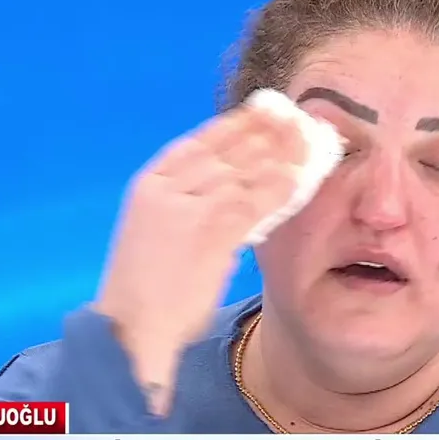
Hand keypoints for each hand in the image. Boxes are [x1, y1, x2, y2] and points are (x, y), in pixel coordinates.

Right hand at [94, 104, 304, 414]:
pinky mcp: (209, 233)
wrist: (131, 328)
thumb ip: (190, 203)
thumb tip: (238, 188)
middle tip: (295, 120)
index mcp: (150, 183)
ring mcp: (187, 209)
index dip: (236, 124)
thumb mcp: (159, 230)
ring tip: (306, 142)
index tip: (262, 111)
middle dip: (265, 132)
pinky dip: (278, 188)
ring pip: (243, 171)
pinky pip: (253, 202)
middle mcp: (167, 189)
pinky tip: (298, 179)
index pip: (200, 142)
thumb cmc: (147, 288)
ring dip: (278, 154)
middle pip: (226, 150)